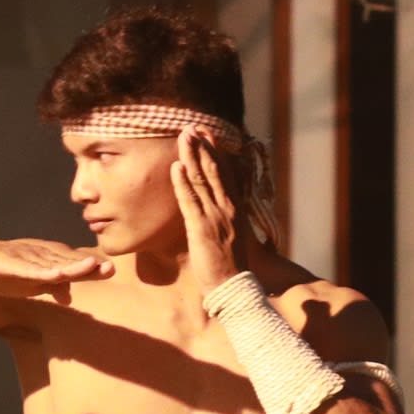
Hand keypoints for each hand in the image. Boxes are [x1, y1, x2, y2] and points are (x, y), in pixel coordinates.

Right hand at [0, 233, 112, 298]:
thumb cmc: (5, 270)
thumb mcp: (31, 284)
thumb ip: (52, 287)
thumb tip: (69, 297)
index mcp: (46, 259)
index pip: (72, 264)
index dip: (91, 268)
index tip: (111, 270)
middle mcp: (39, 254)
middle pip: (66, 260)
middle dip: (87, 264)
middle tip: (109, 268)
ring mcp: (24, 258)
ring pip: (50, 263)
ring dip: (70, 264)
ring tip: (90, 266)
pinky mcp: (8, 263)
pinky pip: (26, 268)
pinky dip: (40, 271)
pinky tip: (54, 274)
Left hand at [172, 130, 241, 285]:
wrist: (235, 287)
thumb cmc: (232, 266)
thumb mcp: (234, 236)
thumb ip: (227, 218)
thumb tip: (220, 209)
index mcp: (236, 209)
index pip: (226, 174)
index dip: (217, 152)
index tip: (209, 134)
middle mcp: (228, 208)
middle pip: (215, 170)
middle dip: (204, 147)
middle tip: (194, 126)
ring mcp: (215, 217)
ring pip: (202, 180)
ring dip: (193, 156)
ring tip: (185, 135)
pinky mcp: (201, 229)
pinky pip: (190, 201)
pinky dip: (183, 182)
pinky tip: (177, 166)